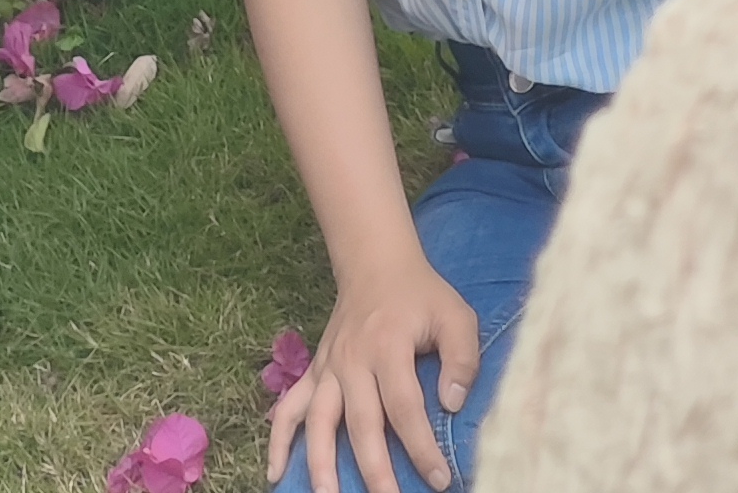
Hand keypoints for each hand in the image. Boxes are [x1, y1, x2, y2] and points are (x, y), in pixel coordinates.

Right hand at [272, 256, 482, 492]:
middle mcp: (352, 361)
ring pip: (318, 421)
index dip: (421, 447)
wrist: (375, 265)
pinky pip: (289, 408)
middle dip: (374, 469)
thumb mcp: (456, 316)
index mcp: (389, 347)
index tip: (439, 478)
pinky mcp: (314, 372)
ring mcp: (327, 368)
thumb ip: (461, 358)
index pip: (405, 407)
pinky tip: (276, 471)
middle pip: (360, 423)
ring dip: (320, 463)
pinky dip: (278, 440)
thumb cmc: (422, 296)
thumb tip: (453, 403)